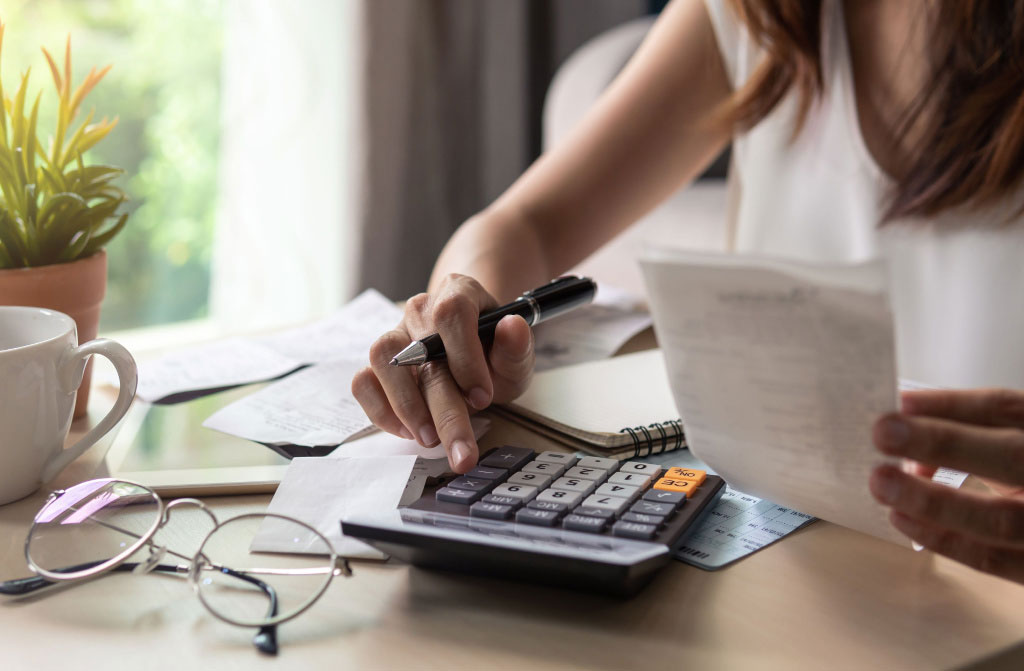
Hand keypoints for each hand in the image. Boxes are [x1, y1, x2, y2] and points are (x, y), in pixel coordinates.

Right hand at [351, 274, 534, 472]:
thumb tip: (512, 328)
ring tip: (431, 439)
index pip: (452, 313)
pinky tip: (409, 431)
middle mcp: (421, 310)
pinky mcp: (377, 363)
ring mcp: (395, 334)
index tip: (482, 397)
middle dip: (444, 410)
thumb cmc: (493, 355)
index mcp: (458, 293)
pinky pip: (363, 382)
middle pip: (421, 350)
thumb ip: (517, 346)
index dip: (466, 357)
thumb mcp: (515, 355)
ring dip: (407, 407)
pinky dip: (382, 411)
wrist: (474, 358)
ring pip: (383, 360)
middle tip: (462, 452)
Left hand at [869, 388, 1023, 583]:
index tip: (901, 402)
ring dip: (932, 500)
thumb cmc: (1018, 474)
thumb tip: (905, 433)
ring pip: (1000, 518)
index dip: (954, 404)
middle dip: (942, 443)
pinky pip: (992, 558)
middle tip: (883, 433)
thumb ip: (968, 436)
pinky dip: (942, 538)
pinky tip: (902, 518)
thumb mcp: (1009, 443)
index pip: (1007, 408)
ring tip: (882, 483)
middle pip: (1011, 456)